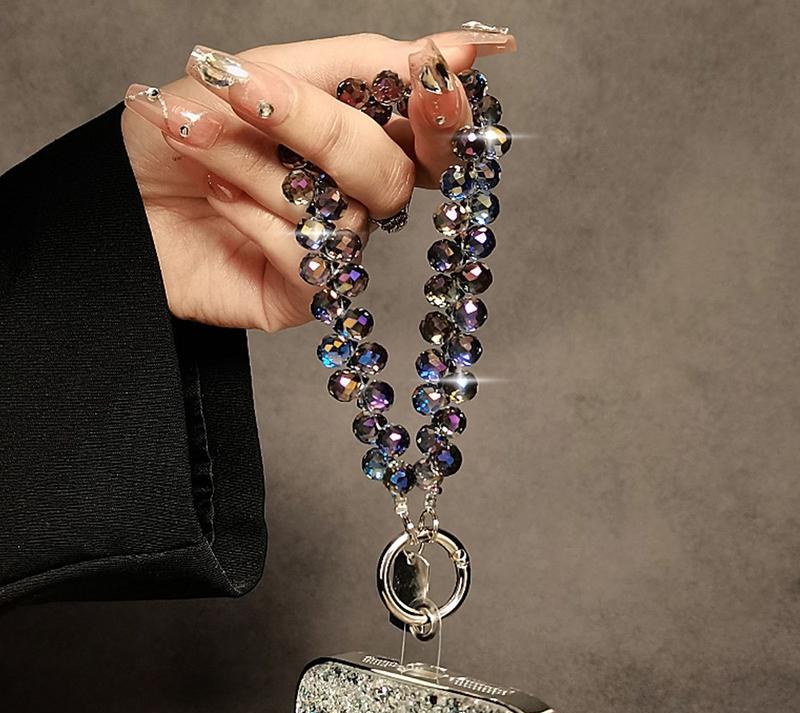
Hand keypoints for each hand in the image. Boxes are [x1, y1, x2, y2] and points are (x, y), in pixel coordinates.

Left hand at [122, 29, 515, 330]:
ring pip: (341, 213)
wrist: (115, 198)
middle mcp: (352, 197)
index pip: (431, 133)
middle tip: (252, 93)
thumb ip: (357, 64)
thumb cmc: (183, 130)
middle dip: (322, 129)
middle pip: (394, 175)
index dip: (442, 107)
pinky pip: (309, 259)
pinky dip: (252, 217)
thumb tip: (456, 47)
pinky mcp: (303, 294)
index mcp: (357, 138)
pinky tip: (217, 202)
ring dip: (256, 165)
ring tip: (194, 140)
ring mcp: (330, 248)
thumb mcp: (260, 71)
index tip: (433, 71)